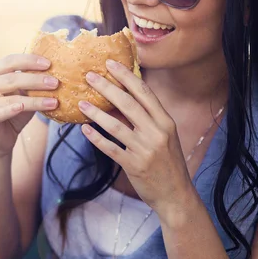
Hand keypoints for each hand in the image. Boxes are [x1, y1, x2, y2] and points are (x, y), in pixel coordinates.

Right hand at [0, 54, 58, 153]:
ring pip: (11, 98)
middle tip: (55, 82)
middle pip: (11, 79)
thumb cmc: (13, 111)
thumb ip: (29, 82)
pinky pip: (0, 113)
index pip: (9, 61)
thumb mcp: (21, 93)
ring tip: (53, 101)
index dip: (29, 61)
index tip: (48, 64)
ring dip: (34, 99)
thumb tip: (52, 70)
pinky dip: (12, 110)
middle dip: (35, 80)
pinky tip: (22, 107)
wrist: (0, 139)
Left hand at [77, 60, 192, 213]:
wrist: (176, 195)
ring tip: (81, 103)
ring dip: (96, 113)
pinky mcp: (134, 165)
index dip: (126, 76)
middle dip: (107, 87)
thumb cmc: (167, 162)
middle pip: (128, 104)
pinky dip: (96, 138)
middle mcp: (157, 132)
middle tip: (89, 76)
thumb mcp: (163, 137)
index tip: (110, 63)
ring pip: (116, 125)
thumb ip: (146, 119)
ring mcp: (145, 149)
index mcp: (165, 121)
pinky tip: (84, 129)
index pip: (144, 92)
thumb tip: (119, 99)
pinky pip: (110, 148)